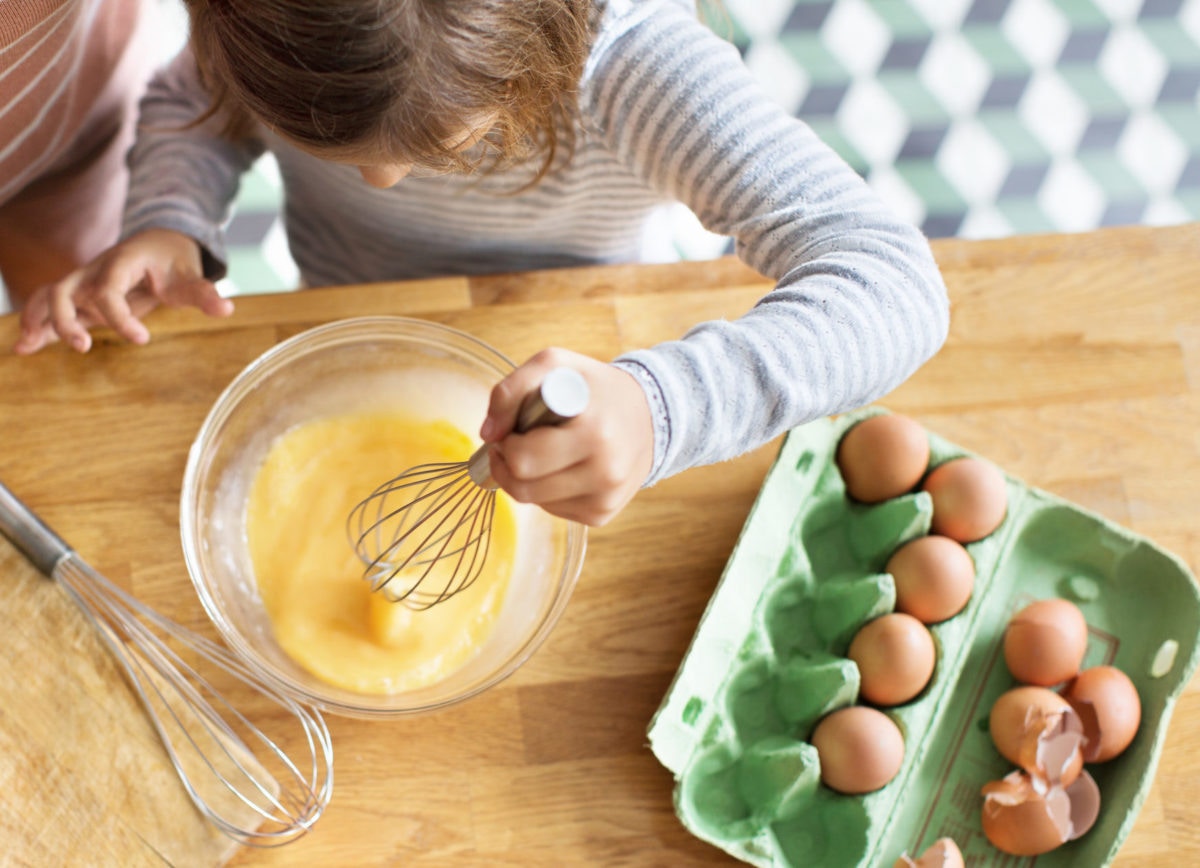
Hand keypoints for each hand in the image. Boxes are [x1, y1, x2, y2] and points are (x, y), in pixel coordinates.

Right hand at [13, 228, 232, 353]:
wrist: (157, 241)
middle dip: (66, 318)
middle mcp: (94, 271)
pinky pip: (49, 305)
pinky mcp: (79, 295)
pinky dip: (36, 324)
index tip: (142, 339)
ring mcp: (83, 282)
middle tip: (81, 347)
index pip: (110, 290)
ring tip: (28, 347)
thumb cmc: (173, 260)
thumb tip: (227, 309)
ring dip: (39, 320)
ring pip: (49, 296)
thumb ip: (204, 293)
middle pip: (65, 289)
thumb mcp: (190, 275)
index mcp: (121, 262)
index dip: (120, 316)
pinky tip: (25, 348)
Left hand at [480, 348, 653, 525]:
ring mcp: (604, 498)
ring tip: (545, 451)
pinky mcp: (602, 514)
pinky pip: (552, 510)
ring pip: (534, 502)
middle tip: (518, 443)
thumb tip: (488, 434)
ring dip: (526, 478)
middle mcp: (604, 471)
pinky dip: (547, 490)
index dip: (506, 443)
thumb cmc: (595, 389)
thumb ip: (512, 390)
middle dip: (508, 464)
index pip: (523, 459)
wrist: (651, 415)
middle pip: (523, 488)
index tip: (514, 428)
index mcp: (594, 433)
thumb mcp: (555, 366)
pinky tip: (563, 467)